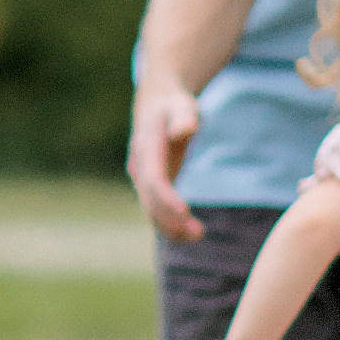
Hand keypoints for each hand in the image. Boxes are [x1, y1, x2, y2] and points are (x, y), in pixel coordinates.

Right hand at [128, 81, 205, 242]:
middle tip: (199, 233)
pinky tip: (189, 234)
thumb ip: (184, 117)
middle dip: (171, 219)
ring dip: (171, 227)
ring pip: (150, 210)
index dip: (166, 198)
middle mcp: (139, 166)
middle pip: (150, 199)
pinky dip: (169, 224)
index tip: (184, 212)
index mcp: (147, 147)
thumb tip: (183, 131)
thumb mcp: (182, 104)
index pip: (153, 178)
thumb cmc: (172, 105)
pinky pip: (155, 210)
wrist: (154, 105)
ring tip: (198, 235)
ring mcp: (142, 178)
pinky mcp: (149, 186)